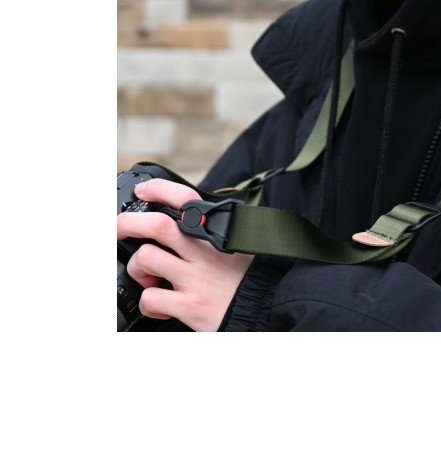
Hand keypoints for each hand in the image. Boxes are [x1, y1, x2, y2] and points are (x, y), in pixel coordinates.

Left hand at [117, 179, 253, 330]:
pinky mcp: (189, 305)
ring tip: (147, 276)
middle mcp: (204, 252)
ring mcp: (196, 279)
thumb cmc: (245, 279)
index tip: (143, 191)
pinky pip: (151, 297)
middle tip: (118, 229)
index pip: (186, 198)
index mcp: (215, 233)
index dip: (159, 189)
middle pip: (158, 225)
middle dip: (128, 223)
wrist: (264, 310)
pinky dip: (149, 302)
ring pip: (147, 258)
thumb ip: (211, 232)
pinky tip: (160, 304)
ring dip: (137, 268)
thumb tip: (183, 218)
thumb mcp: (236, 245)